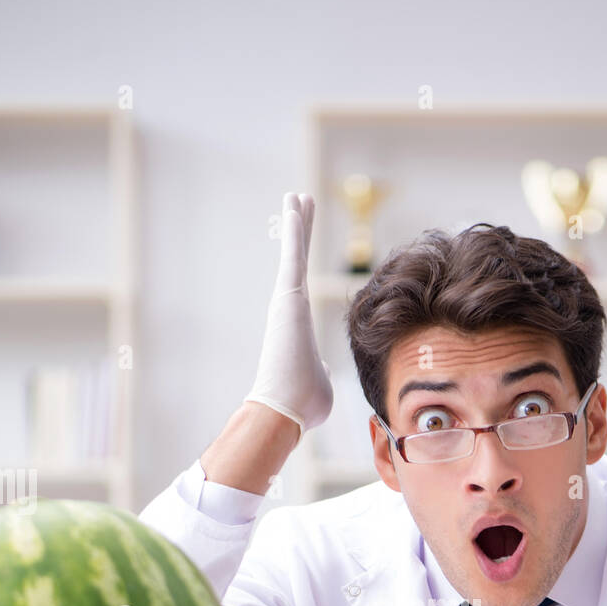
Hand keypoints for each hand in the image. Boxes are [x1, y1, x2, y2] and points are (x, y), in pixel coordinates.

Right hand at [244, 191, 333, 436]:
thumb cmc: (303, 404)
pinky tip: (294, 204)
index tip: (304, 240)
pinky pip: (293, 257)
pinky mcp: (288, 298)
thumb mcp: (321, 383)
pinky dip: (293, 231)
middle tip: (300, 200)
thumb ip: (322, 370)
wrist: (283, 410)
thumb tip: (323, 369)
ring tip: (296, 195)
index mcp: (298, 325)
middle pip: (297, 260)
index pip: (302, 284)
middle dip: (299, 229)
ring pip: (293, 254)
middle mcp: (289, 308)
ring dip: (295, 223)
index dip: (303, 260)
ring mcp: (286, 301)